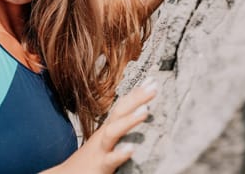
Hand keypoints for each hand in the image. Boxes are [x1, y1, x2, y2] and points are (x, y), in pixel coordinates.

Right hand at [43, 78, 157, 173]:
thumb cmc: (90, 160)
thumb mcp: (104, 142)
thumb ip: (119, 131)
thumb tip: (138, 120)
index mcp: (107, 129)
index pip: (122, 106)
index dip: (136, 93)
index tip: (152, 80)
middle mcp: (104, 136)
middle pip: (120, 112)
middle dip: (136, 98)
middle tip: (154, 86)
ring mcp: (101, 150)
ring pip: (114, 132)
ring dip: (129, 120)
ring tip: (146, 110)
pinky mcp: (100, 166)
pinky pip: (110, 160)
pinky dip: (120, 154)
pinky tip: (131, 149)